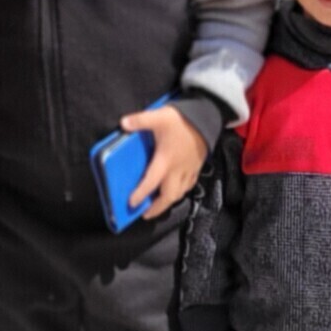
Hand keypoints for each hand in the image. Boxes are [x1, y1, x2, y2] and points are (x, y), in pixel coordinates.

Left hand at [121, 103, 208, 219]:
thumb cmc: (183, 120)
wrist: (207, 119)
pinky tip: (176, 189)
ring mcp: (189, 169)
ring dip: (168, 201)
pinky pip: (189, 185)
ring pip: (180, 193)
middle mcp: (178, 169)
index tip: (132, 204)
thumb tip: (123, 123)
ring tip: (159, 204)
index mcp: (166, 160)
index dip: (141, 194)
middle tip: (146, 213)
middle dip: (157, 208)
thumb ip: (140, 121)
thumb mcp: (158, 117)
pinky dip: (181, 191)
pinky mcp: (197, 167)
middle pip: (169, 196)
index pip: (151, 182)